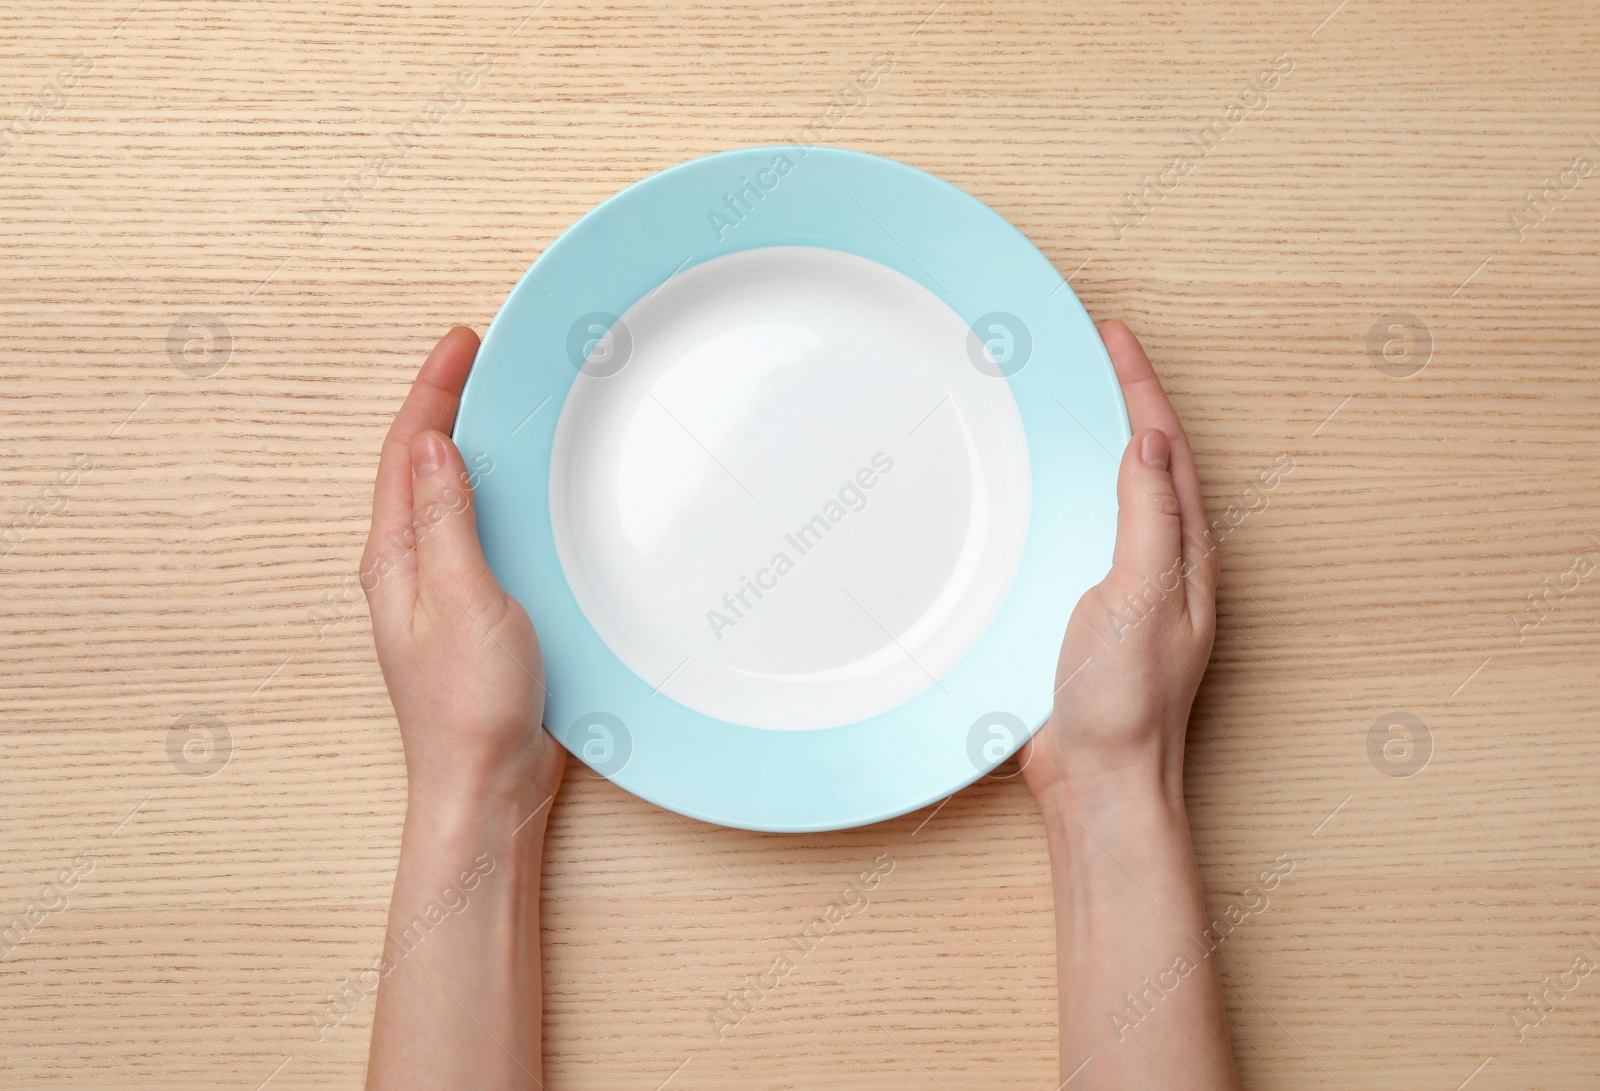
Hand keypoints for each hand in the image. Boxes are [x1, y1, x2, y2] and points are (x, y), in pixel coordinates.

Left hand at [360, 326, 564, 815]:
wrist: (487, 783)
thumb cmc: (468, 706)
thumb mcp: (462, 597)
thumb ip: (447, 520)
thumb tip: (434, 446)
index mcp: (397, 558)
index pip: (407, 451)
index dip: (432, 390)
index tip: (460, 343)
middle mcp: (413, 568)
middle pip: (422, 465)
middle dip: (446, 405)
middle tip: (480, 358)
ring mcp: (445, 590)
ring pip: (453, 497)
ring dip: (472, 447)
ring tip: (502, 406)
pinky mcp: (480, 612)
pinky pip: (483, 532)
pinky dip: (500, 495)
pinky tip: (529, 494)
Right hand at [1022, 320, 1217, 808]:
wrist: (1098, 781)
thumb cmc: (1125, 703)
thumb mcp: (1139, 598)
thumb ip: (1145, 520)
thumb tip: (1149, 443)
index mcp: (1183, 554)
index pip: (1165, 447)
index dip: (1141, 386)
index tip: (1114, 336)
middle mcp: (1162, 564)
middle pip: (1150, 460)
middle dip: (1127, 399)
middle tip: (1095, 350)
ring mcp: (1128, 588)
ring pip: (1119, 494)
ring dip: (1100, 441)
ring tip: (1075, 398)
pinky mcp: (1093, 611)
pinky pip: (1086, 530)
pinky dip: (1070, 493)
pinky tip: (1046, 494)